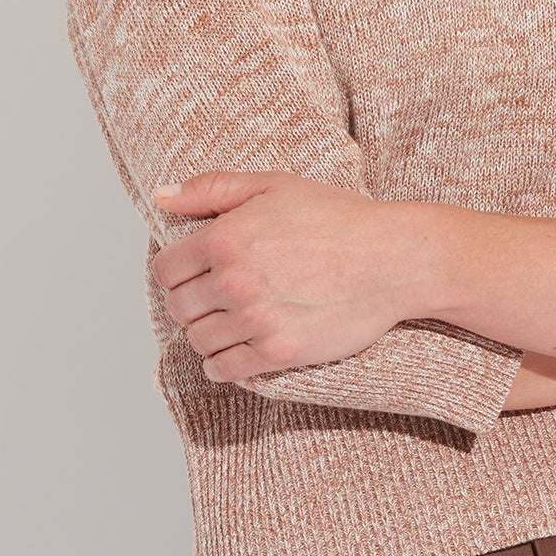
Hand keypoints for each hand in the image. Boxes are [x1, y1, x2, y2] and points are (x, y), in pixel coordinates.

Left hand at [148, 170, 411, 382]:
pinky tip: (237, 348)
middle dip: (192, 301)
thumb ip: (212, 190)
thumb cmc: (339, 218)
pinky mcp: (279, 353)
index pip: (166, 270)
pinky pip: (223, 369)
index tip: (195, 272)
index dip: (177, 271)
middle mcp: (233, 282)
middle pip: (178, 307)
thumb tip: (161, 196)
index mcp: (225, 238)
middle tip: (217, 296)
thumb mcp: (274, 186)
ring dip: (207, 332)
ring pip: (198, 340)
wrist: (394, 259)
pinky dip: (221, 363)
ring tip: (230, 320)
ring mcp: (255, 320)